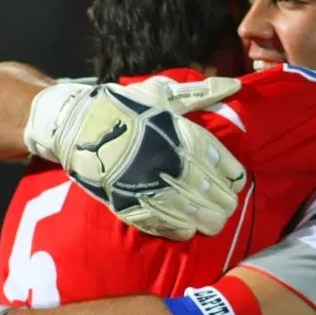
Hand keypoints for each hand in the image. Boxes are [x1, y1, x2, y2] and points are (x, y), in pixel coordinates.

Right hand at [23, 76, 246, 240]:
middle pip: (214, 195)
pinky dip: (180, 230)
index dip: (233, 177)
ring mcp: (153, 187)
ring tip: (212, 222)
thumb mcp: (163, 95)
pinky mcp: (133, 204)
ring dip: (208, 221)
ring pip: (194, 215)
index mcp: (185, 136)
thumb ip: (201, 93)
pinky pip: (165, 225)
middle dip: (224, 203)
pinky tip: (187, 229)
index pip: (225, 166)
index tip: (234, 181)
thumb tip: (237, 84)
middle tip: (226, 206)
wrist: (78, 125)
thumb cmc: (125, 108)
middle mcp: (174, 164)